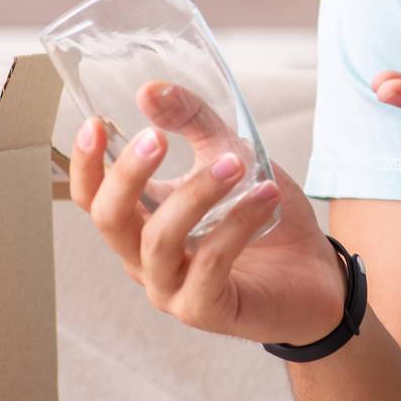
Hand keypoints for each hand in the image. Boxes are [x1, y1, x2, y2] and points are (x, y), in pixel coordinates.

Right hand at [69, 81, 346, 345]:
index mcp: (142, 221)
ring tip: (236, 162)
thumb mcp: (230, 153)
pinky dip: (237, 224)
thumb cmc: (264, 216)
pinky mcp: (206, 310)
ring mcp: (171, 288)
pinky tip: (266, 196)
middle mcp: (144, 258)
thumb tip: (149, 90)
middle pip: (108, 219)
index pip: (92, 197)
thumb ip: (193, 121)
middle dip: (127, 175)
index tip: (95, 122)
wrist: (316, 273)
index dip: (85, 163)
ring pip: (158, 241)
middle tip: (155, 137)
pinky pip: (209, 265)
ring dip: (196, 194)